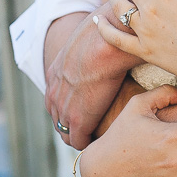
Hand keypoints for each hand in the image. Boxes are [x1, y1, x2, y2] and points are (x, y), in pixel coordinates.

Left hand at [45, 1, 140, 148]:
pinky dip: (90, 143)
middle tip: (93, 129)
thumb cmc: (105, 34)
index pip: (56, 97)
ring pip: (66, 132)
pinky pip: (79, 141)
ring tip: (100, 137)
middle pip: (58, 117)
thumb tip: (123, 33)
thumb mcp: (92, 37)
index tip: (87, 110)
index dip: (70, 106)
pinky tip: (105, 141)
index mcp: (55, 73)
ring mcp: (63, 108)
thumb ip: (100, 43)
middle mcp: (54, 92)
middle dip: (72, 125)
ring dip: (81, 136)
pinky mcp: (77, 121)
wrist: (104, 45)